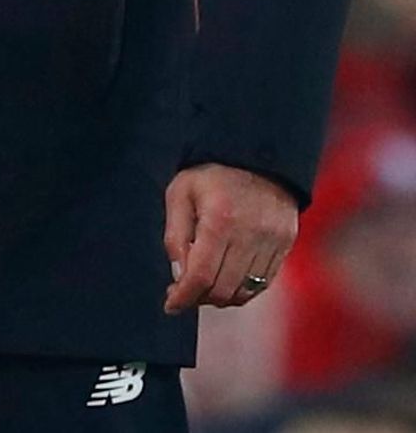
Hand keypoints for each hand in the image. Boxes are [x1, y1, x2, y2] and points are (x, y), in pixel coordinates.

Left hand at [164, 163, 296, 312]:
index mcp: (220, 219)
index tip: (170, 305)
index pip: (201, 275)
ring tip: (204, 284)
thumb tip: (178, 275)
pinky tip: (227, 277)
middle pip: (222, 289)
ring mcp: (272, 241)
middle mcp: (250, 234)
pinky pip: (263, 283)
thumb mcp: (181, 192)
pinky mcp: (286, 244)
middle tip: (184, 291)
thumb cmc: (211, 173)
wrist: (257, 152)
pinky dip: (243, 289)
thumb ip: (175, 234)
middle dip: (199, 297)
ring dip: (221, 296)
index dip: (183, 297)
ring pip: (244, 291)